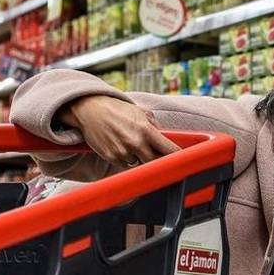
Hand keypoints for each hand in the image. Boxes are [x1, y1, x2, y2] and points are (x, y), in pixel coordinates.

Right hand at [57, 95, 179, 166]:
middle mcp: (135, 143)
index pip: (169, 150)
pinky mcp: (112, 158)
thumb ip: (156, 127)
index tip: (182, 160)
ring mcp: (123, 152)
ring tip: (131, 143)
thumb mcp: (142, 113)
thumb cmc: (117, 109)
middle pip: (155, 163)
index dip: (177, 157)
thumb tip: (168, 140)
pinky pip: (126, 164)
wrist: (90, 109)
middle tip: (157, 154)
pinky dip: (126, 158)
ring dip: (140, 158)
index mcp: (146, 130)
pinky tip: (120, 145)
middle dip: (158, 160)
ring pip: (139, 164)